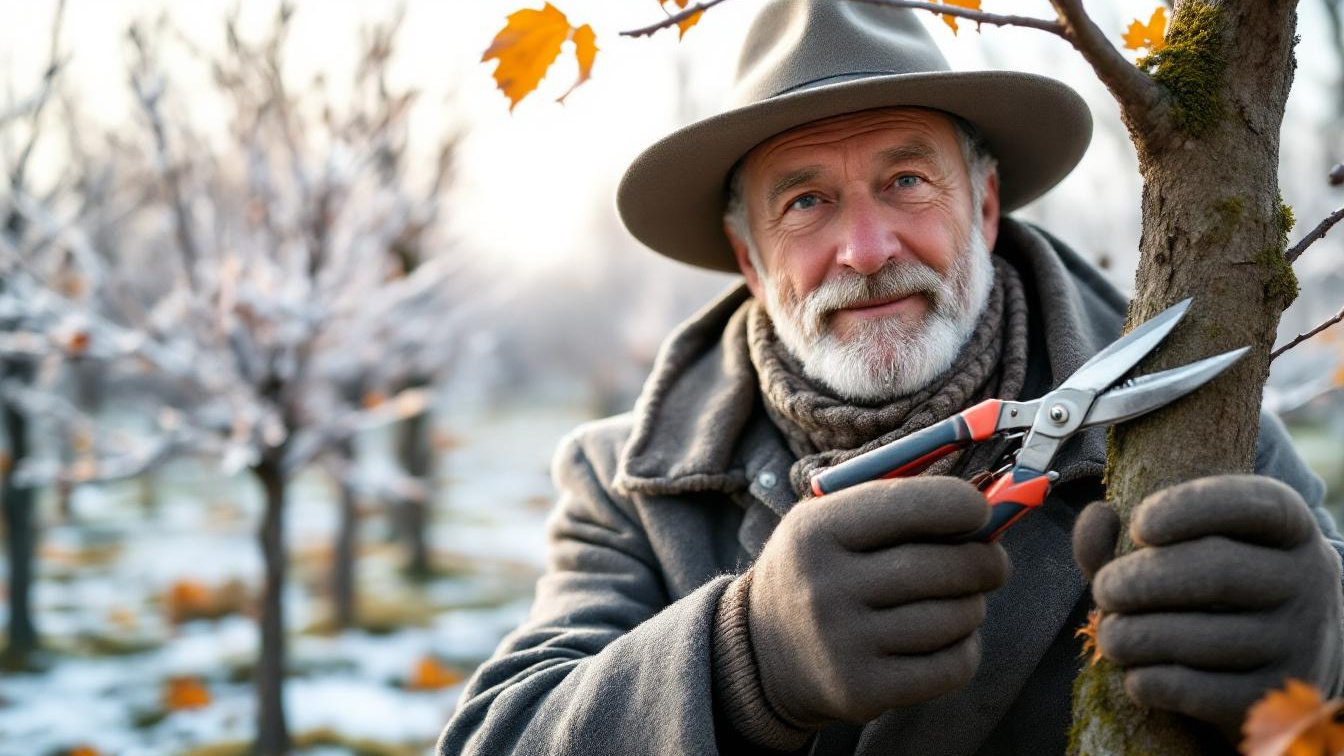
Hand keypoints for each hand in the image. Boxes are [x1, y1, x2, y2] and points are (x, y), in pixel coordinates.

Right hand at [747, 476, 1010, 726]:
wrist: (762, 649)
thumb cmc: (819, 570)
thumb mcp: (829, 521)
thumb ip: (895, 505)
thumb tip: (982, 506)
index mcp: (817, 531)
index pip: (913, 506)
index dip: (964, 505)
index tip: (980, 513)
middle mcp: (824, 587)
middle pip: (944, 567)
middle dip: (985, 562)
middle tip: (993, 563)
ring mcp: (842, 644)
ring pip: (954, 618)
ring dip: (973, 606)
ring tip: (959, 601)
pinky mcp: (862, 691)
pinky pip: (951, 667)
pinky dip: (966, 649)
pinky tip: (949, 638)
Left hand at [1073, 475, 1343, 735]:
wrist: (1277, 663)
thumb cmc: (1211, 592)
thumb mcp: (1181, 549)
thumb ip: (1125, 534)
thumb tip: (1096, 517)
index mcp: (1289, 528)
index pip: (1253, 504)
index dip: (1190, 508)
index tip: (1138, 527)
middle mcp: (1309, 579)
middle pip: (1219, 571)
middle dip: (1142, 580)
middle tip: (1103, 591)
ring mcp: (1301, 641)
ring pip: (1208, 638)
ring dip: (1138, 636)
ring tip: (1110, 635)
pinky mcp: (1276, 696)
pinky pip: (1207, 693)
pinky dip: (1156, 683)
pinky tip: (1135, 676)